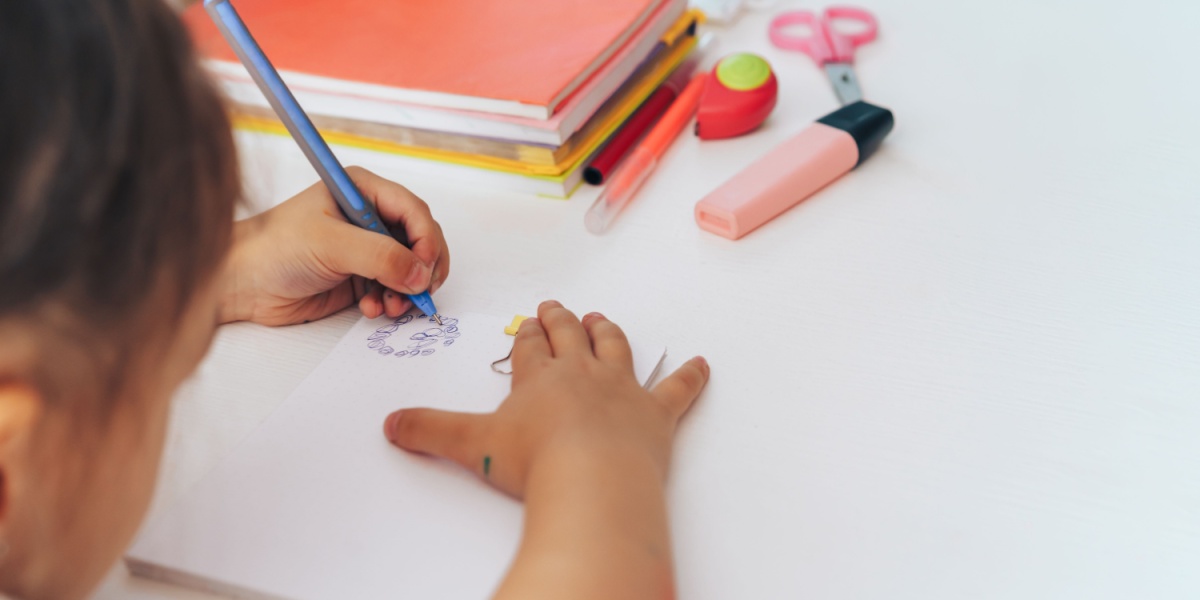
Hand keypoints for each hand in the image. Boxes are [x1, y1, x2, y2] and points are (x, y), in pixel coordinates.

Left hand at [219, 167, 449, 325]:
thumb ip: (380, 256)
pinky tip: (371, 308)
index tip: (426, 268)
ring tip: (392, 306)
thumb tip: (420, 273)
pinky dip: (390, 302)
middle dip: (422, 269)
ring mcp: (366, 249)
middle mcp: (369, 218)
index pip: (414, 211)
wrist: (242, 284)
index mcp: (362, 192)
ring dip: (407, 291)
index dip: (427, 239)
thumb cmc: (273, 248)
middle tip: (419, 292)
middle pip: (420, 241)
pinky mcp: (360, 277)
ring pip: (410, 270)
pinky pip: (393, 290)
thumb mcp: (330, 244)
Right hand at [382, 300, 708, 497]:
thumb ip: (430, 431)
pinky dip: (692, 377)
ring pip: (616, 349)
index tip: (529, 321)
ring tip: (602, 320)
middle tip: (558, 308)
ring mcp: (623, 390)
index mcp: (540, 377)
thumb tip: (391, 425)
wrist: (591, 481)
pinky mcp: (656, 415)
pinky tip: (703, 365)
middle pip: (571, 337)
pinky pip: (678, 389)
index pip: (531, 346)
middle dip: (563, 321)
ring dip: (608, 332)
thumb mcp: (470, 445)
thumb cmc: (536, 462)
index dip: (528, 334)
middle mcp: (582, 373)